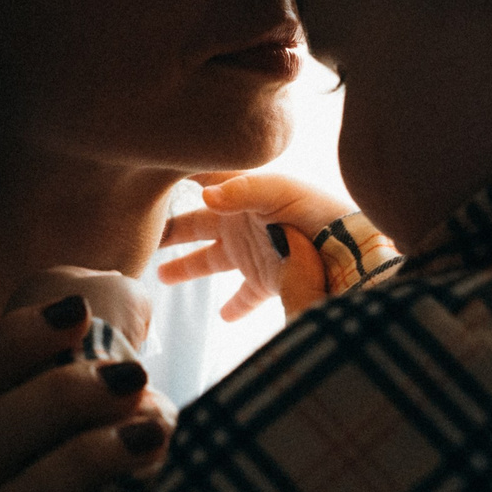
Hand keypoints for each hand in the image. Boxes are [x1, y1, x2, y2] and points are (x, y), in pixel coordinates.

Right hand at [159, 173, 352, 318]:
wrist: (352, 252)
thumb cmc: (319, 212)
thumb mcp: (280, 191)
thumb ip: (243, 190)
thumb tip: (205, 195)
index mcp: (245, 194)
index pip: (206, 180)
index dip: (180, 175)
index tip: (147, 175)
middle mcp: (245, 221)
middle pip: (198, 223)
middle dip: (171, 228)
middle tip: (140, 233)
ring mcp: (255, 252)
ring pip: (212, 259)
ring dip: (187, 266)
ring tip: (161, 276)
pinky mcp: (269, 281)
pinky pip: (246, 296)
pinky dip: (235, 306)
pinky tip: (222, 316)